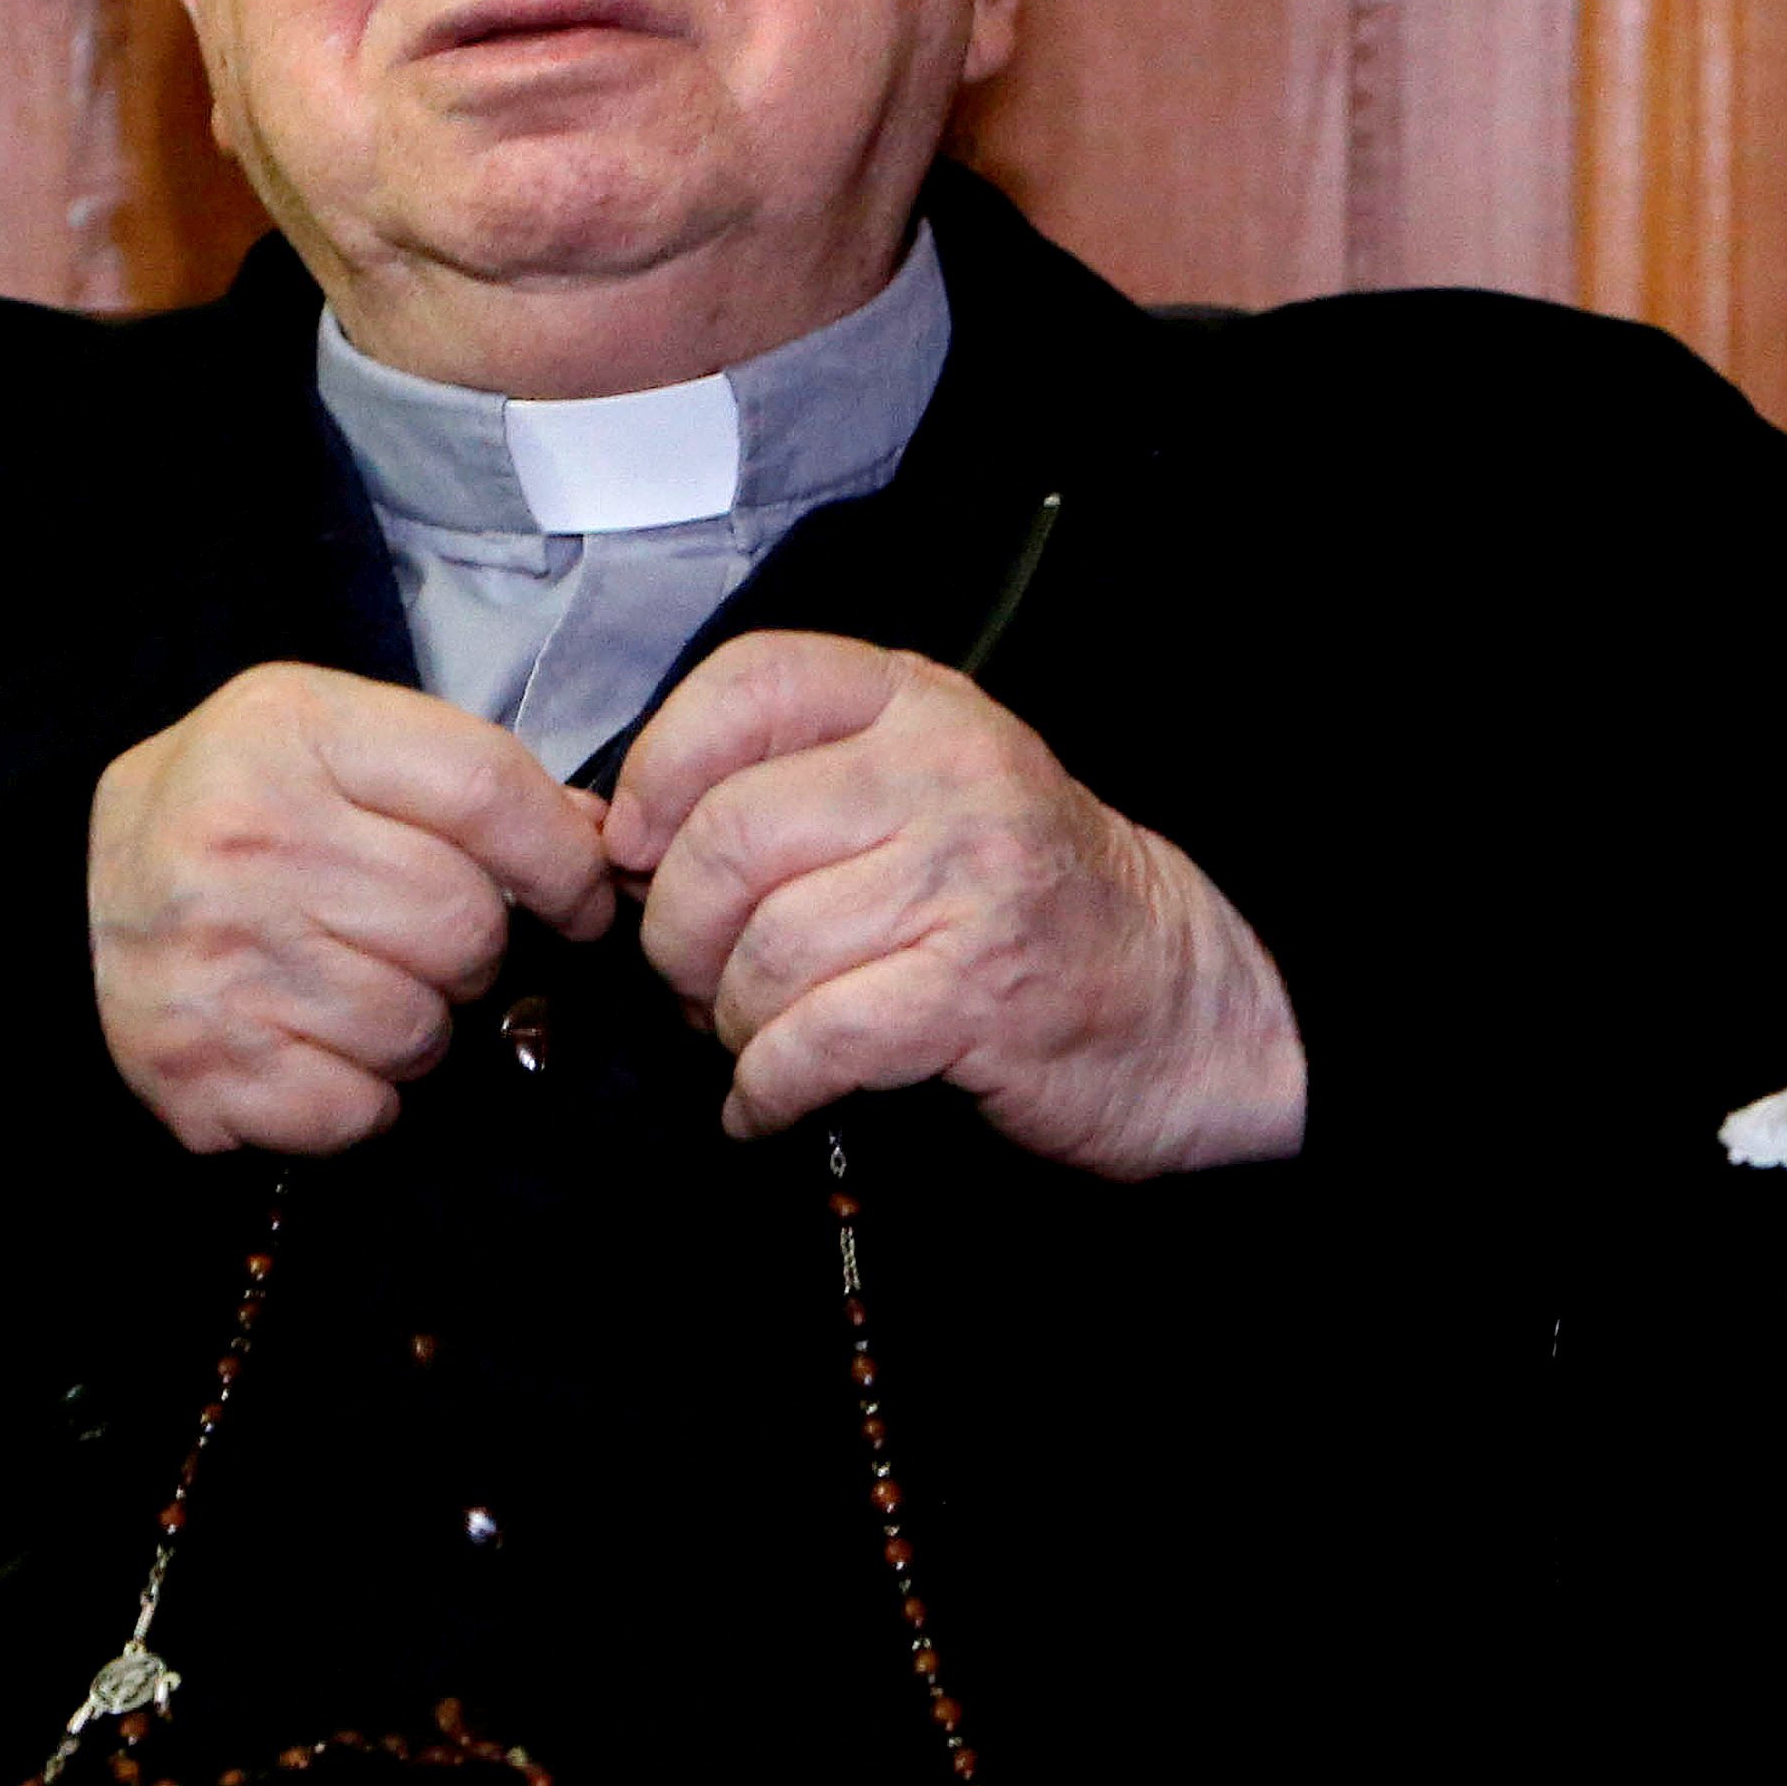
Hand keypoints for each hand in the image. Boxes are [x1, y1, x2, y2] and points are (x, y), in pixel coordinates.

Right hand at [91, 663, 614, 1154]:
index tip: (581, 899)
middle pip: (466, 926)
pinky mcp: (194, 1062)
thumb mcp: (334, 741)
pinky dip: (358, 1097)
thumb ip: (463, 776)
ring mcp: (213, 956)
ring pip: (421, 1029)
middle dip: (469, 951)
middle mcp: (244, 836)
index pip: (488, 791)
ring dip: (414, 1028)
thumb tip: (599, 844)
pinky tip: (311, 1046)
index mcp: (290, 730)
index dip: (564, 861)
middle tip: (411, 942)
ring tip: (351, 989)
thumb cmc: (239, 811)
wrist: (72, 890)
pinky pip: (359, 1108)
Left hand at [610, 631, 1305, 1172]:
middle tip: (692, 979)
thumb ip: (790, 782)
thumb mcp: (919, 792)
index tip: (635, 847)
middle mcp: (946, 771)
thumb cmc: (1018, 901)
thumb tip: (610, 830)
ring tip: (750, 1037)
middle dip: (677, 933)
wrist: (1175, 1001)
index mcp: (917, 704)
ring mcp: (967, 877)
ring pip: (762, 949)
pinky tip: (768, 1100)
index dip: (660, 772)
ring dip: (728, 1021)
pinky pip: (811, 1038)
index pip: (747, 685)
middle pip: (726, 838)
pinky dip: (766, 1087)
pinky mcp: (974, 991)